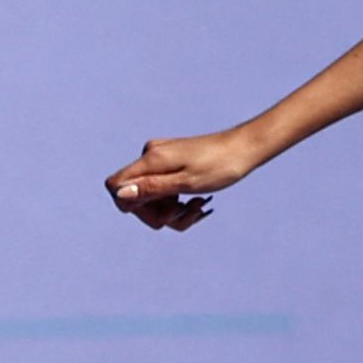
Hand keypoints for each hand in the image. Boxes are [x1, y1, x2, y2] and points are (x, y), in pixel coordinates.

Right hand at [106, 128, 262, 226]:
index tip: (159, 215)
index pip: (116, 186)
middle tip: (186, 213)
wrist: (246, 148)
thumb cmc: (220, 165)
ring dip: (172, 210)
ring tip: (198, 208)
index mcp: (151, 159)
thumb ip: (151, 189)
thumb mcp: (186, 183)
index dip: (129, 206)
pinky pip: (162, 189)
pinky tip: (197, 201)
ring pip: (151, 195)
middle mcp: (150, 156)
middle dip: (157, 213)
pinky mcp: (170, 163)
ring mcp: (160, 159)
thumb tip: (119, 195)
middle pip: (133, 195)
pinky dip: (177, 201)